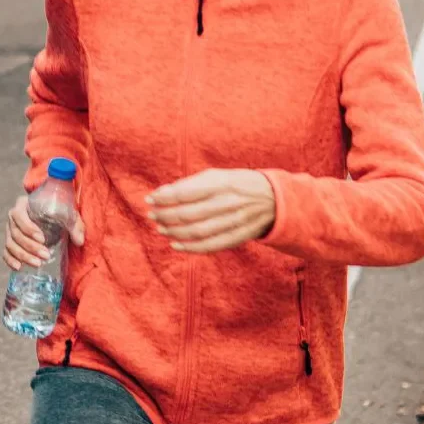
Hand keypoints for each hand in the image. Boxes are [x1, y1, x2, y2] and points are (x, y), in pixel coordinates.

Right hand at [3, 193, 85, 271]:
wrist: (51, 214)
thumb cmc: (58, 212)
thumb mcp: (67, 214)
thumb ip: (74, 225)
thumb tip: (79, 241)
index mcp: (23, 205)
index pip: (19, 215)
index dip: (28, 228)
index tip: (42, 238)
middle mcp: (13, 217)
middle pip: (15, 233)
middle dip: (30, 246)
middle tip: (45, 255)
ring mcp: (10, 230)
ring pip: (10, 244)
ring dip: (23, 255)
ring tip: (38, 263)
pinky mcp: (10, 242)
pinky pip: (6, 252)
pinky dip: (10, 260)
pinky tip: (19, 267)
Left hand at [146, 169, 275, 252]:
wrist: (273, 199)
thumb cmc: (235, 184)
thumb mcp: (216, 176)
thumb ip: (189, 184)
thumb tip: (161, 193)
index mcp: (221, 184)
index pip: (185, 193)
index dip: (164, 198)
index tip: (149, 200)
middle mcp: (228, 203)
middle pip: (189, 214)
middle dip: (165, 216)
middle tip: (152, 216)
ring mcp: (234, 221)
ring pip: (198, 231)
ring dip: (174, 232)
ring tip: (161, 229)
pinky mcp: (238, 237)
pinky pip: (211, 245)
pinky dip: (191, 247)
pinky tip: (175, 244)